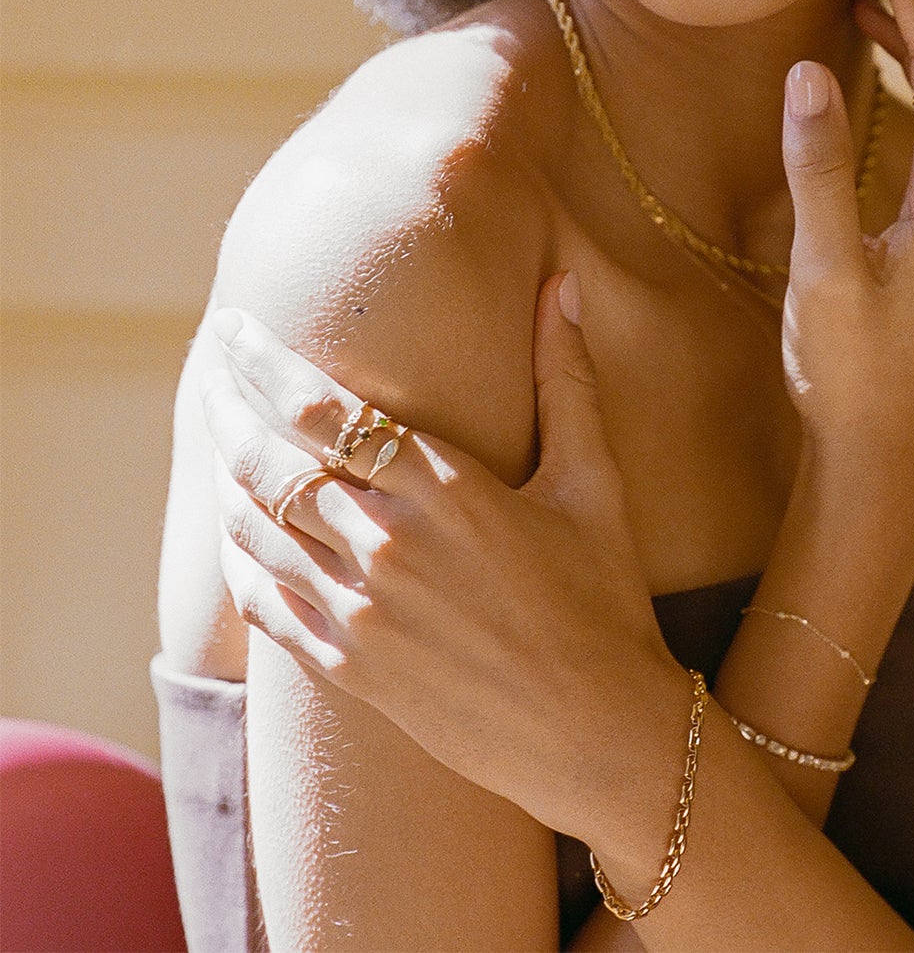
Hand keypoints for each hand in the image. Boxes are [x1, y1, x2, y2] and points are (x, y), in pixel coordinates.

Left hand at [202, 275, 678, 846]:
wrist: (597, 732)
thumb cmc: (604, 598)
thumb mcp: (593, 480)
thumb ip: (567, 376)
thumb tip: (565, 284)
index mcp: (444, 490)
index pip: (323, 408)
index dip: (265, 363)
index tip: (235, 329)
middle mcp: (387, 546)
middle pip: (269, 461)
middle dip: (227, 406)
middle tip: (206, 367)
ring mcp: (360, 614)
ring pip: (254, 529)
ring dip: (222, 474)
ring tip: (213, 435)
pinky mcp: (350, 669)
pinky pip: (263, 602)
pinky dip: (235, 558)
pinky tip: (232, 530)